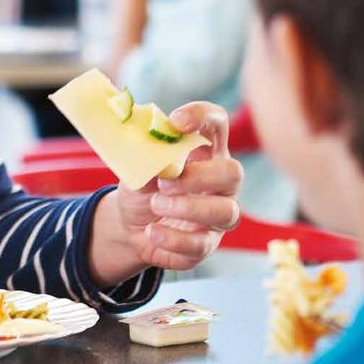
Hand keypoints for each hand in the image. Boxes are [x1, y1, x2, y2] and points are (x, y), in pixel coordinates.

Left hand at [89, 104, 242, 281]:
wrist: (130, 226)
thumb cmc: (143, 187)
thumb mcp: (137, 168)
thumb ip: (148, 158)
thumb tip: (152, 151)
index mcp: (205, 152)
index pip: (216, 123)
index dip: (203, 117)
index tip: (177, 122)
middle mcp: (220, 182)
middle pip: (233, 172)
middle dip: (199, 177)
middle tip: (165, 183)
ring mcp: (218, 215)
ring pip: (226, 213)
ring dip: (187, 209)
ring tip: (154, 206)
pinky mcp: (206, 244)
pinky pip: (200, 245)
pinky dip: (173, 240)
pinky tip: (152, 233)